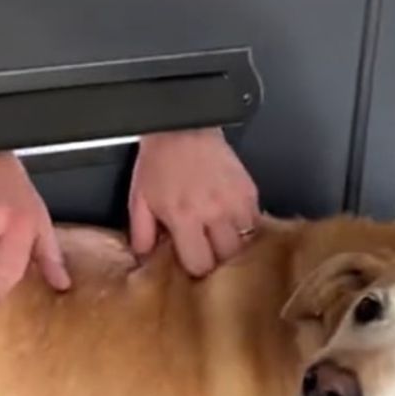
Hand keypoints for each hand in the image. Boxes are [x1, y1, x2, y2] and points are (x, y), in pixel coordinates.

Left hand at [128, 128, 261, 275]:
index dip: (195, 268)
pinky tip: (231, 223)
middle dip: (216, 260)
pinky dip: (245, 227)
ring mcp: (236, 201)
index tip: (192, 262)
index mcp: (185, 217)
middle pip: (227, 258)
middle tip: (207, 252)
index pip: (200, 264)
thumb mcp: (139, 200)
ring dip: (233, 245)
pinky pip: (255, 222)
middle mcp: (214, 212)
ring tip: (221, 240)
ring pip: (245, 243)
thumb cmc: (160, 161)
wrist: (183, 127)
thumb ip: (142, 235)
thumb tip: (145, 260)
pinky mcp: (249, 190)